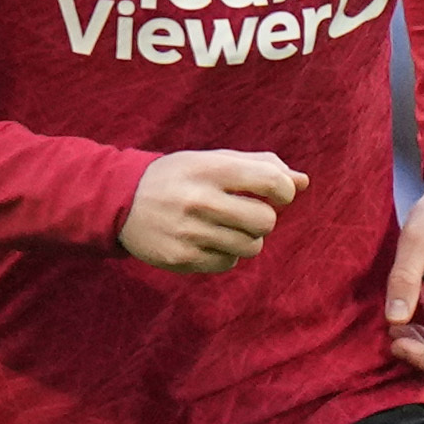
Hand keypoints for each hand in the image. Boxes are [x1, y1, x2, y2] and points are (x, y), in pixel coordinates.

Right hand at [117, 149, 302, 273]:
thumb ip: (259, 166)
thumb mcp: (212, 160)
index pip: (271, 181)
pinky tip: (206, 240)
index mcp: (211, 168)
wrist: (120, 201)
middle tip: (244, 212)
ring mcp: (190, 232)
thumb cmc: (178, 176)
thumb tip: (303, 182)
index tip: (276, 192)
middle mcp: (200, 200)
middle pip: (265, 220)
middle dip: (263, 218)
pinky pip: (228, 262)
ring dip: (246, 238)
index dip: (284, 190)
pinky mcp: (181, 258)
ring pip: (251, 246)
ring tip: (225, 226)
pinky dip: (225, 253)